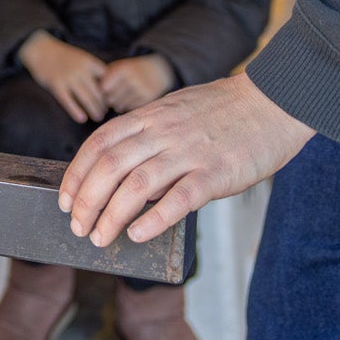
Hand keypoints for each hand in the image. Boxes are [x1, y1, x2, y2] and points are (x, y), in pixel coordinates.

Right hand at [19, 31, 108, 123]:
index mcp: (89, 62)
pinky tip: (82, 119)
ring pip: (86, 98)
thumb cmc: (64, 56)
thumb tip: (108, 87)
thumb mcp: (81, 57)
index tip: (113, 98)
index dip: (111, 90)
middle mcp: (80, 70)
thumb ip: (93, 69)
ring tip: (98, 117)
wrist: (41, 49)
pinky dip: (76, 111)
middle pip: (98, 91)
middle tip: (106, 111)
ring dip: (94, 110)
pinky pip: (68, 101)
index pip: (107, 79)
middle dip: (104, 104)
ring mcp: (68, 77)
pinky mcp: (56, 85)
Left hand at [59, 73, 314, 246]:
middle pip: (110, 166)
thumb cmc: (225, 112)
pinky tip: (138, 234)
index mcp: (151, 116)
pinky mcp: (217, 173)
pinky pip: (179, 198)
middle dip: (87, 200)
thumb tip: (122, 169)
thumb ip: (149, 135)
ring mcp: (189, 152)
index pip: (99, 143)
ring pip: (137, 185)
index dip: (76, 173)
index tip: (64, 200)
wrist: (274, 102)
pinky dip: (154, 218)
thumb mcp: (176, 110)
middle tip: (78, 227)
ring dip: (112, 215)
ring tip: (100, 237)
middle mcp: (164, 132)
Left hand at [98, 54, 175, 113]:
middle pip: (110, 99)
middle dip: (108, 99)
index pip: (103, 88)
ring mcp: (142, 90)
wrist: (159, 70)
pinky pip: (130, 109)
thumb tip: (91, 94)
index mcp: (123, 69)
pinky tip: (129, 101)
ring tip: (120, 98)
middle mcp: (133, 79)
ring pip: (119, 106)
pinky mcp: (149, 99)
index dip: (101, 91)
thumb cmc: (132, 70)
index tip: (103, 91)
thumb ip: (104, 77)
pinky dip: (127, 108)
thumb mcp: (119, 67)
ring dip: (116, 105)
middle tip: (110, 97)